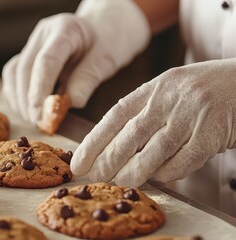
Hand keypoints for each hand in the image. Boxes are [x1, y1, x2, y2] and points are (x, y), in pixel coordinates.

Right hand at [2, 0, 149, 123]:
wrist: (103, 31)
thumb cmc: (107, 44)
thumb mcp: (106, 60)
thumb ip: (88, 79)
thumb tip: (70, 102)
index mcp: (65, 29)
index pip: (46, 60)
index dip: (40, 89)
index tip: (40, 114)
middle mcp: (43, 33)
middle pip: (25, 68)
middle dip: (29, 101)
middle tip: (40, 124)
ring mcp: (32, 43)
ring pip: (14, 73)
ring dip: (20, 100)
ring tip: (35, 120)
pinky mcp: (26, 55)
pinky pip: (13, 76)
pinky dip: (16, 96)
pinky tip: (28, 111)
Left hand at [71, 59, 235, 186]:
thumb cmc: (201, 90)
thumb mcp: (169, 90)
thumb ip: (145, 113)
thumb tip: (115, 148)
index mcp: (153, 87)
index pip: (115, 116)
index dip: (93, 141)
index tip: (79, 160)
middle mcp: (169, 98)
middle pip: (131, 134)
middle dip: (108, 159)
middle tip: (94, 177)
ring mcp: (192, 114)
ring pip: (155, 149)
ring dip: (135, 171)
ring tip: (121, 184)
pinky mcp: (214, 131)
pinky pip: (185, 159)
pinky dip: (169, 172)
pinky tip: (159, 178)